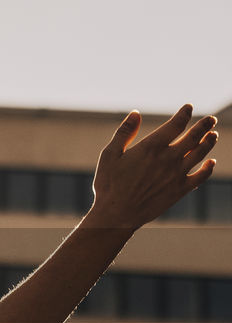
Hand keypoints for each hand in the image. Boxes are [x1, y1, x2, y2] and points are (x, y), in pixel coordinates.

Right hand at [89, 104, 217, 229]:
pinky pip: (200, 176)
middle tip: (210, 119)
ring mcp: (176, 175)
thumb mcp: (109, 155)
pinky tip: (211, 162)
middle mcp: (168, 159)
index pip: (176, 125)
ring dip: (209, 142)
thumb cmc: (109, 184)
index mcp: (151, 147)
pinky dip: (208, 168)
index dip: (184, 114)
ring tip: (213, 135)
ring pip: (200, 153)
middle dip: (204, 126)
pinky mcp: (180, 190)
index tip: (188, 107)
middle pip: (193, 137)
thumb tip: (135, 113)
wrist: (117, 215)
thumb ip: (124, 133)